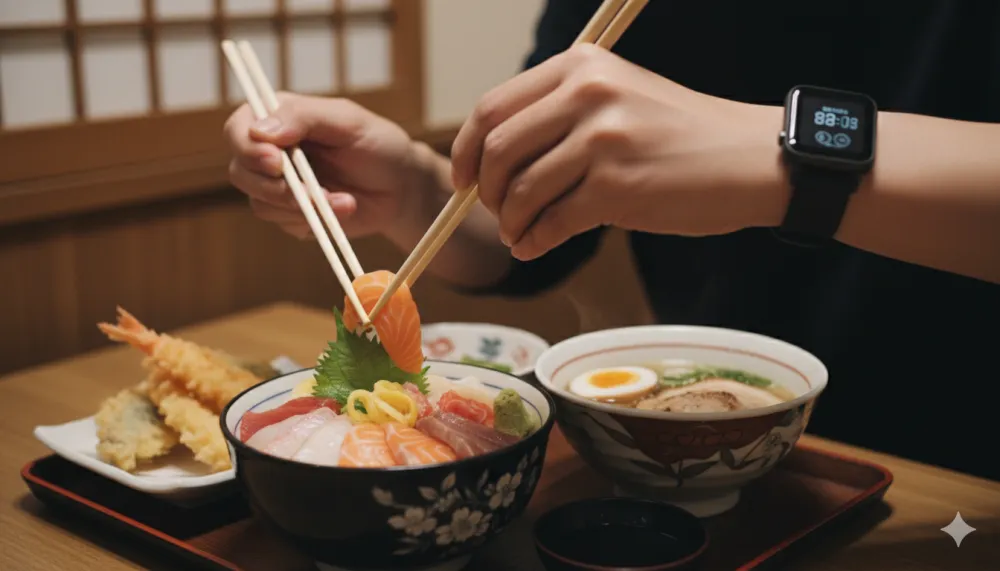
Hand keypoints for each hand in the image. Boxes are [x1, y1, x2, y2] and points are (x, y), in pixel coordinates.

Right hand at [224, 93, 427, 238]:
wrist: (402, 187)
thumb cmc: (379, 144)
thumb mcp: (347, 121)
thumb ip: (305, 117)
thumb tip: (261, 131)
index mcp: (278, 118)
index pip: (237, 130)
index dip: (248, 149)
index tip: (277, 162)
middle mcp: (271, 152)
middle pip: (241, 173)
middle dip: (276, 188)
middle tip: (315, 193)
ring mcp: (279, 186)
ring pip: (261, 204)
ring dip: (303, 207)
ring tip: (344, 201)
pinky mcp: (292, 215)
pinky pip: (285, 224)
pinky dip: (315, 221)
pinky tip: (345, 210)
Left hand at [450, 44, 788, 259]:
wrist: (749, 158)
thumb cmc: (681, 134)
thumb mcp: (619, 96)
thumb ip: (558, 115)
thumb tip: (491, 159)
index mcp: (580, 66)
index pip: (493, 107)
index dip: (465, 149)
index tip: (462, 179)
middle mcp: (587, 94)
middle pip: (497, 149)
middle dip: (484, 191)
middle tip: (495, 212)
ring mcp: (602, 140)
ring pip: (521, 190)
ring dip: (510, 222)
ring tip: (520, 233)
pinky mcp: (618, 187)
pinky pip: (551, 222)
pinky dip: (534, 241)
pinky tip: (536, 246)